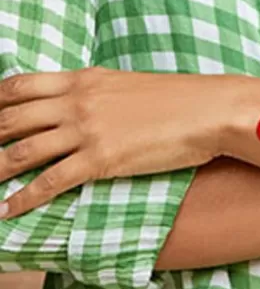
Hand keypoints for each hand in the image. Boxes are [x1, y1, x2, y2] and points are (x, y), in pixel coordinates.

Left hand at [0, 67, 240, 219]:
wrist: (210, 109)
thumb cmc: (177, 98)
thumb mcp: (126, 85)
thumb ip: (94, 93)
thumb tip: (74, 106)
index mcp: (84, 78)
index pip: (19, 85)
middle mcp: (78, 100)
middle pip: (12, 118)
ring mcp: (87, 129)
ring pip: (22, 151)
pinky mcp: (101, 158)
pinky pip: (50, 182)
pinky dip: (23, 199)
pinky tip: (7, 211)